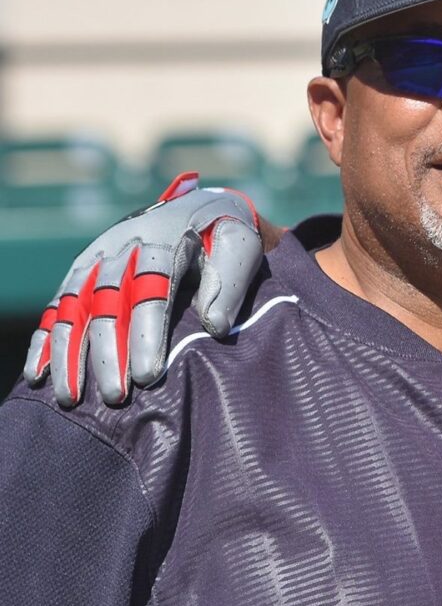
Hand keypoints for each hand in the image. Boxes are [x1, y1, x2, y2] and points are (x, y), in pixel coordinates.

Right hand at [23, 174, 262, 406]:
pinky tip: (37, 375)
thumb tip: (216, 327)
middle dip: (107, 353)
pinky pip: (58, 307)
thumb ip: (228, 283)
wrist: (198, 208)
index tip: (148, 375)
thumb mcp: (240, 246)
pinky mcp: (80, 271)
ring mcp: (95, 258)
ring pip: (74, 307)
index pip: (150, 289)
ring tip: (70, 397)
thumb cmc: (224, 235)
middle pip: (106, 302)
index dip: (147, 334)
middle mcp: (121, 247)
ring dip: (69, 353)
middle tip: (115, 396)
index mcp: (162, 238)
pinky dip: (44, 340)